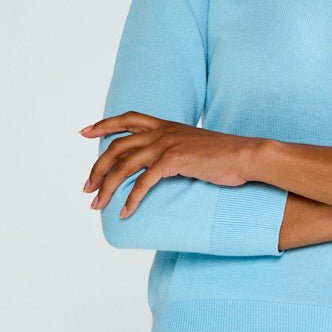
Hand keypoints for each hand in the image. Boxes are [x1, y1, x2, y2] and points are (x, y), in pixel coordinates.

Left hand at [79, 112, 258, 217]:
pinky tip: (125, 213)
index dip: (103, 124)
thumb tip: (164, 163)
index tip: (84, 132)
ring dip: (107, 187)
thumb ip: (175, 148)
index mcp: (165, 125)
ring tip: (97, 205)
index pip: (127, 119)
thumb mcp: (194, 145)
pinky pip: (144, 182)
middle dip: (97, 169)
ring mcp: (167, 144)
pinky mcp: (174, 160)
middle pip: (116, 147)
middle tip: (87, 189)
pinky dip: (132, 199)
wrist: (246, 155)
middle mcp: (162, 131)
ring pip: (124, 166)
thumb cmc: (225, 155)